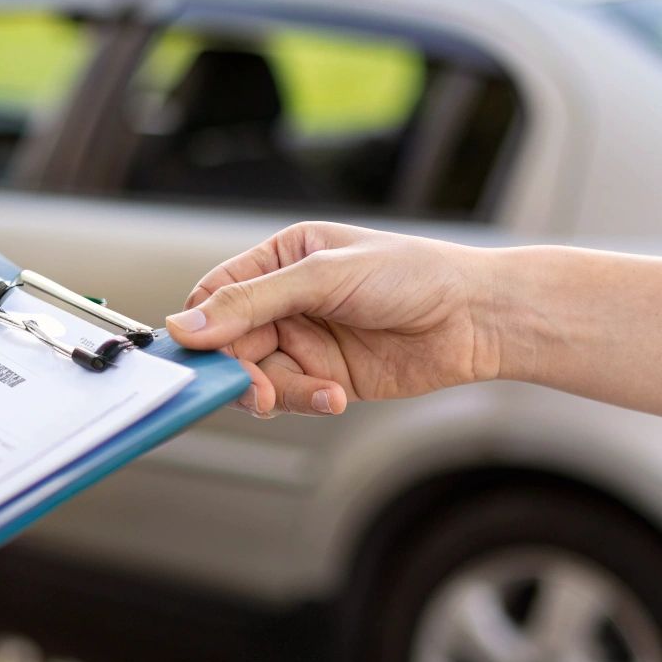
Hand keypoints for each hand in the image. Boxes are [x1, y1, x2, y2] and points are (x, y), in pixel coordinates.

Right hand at [166, 222, 503, 416]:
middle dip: (238, 368)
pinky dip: (305, 401)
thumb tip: (185, 325)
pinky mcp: (325, 378)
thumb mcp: (324, 277)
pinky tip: (334, 397)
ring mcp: (305, 341)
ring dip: (276, 391)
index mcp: (279, 259)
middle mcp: (285, 301)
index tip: (196, 352)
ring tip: (313, 392)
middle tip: (254, 389)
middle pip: (229, 343)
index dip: (201, 325)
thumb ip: (252, 302)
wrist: (477, 317)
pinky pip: (292, 396)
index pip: (216, 295)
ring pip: (257, 376)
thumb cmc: (413, 275)